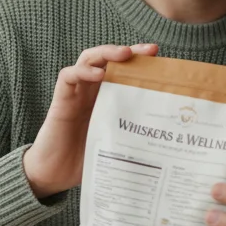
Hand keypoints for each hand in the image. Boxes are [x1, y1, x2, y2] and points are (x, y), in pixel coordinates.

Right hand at [23, 43, 157, 197]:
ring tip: (123, 54)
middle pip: (108, 60)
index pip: (123, 71)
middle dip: (128, 51)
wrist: (55, 175)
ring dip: (106, 53)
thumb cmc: (85, 160)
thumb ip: (135, 136)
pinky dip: (82, 71)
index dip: (140, 61)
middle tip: (149, 50)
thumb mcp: (118, 144)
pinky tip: (97, 74)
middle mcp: (92, 92)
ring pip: (88, 60)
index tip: (159, 57)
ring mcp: (76, 94)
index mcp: (107, 99)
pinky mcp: (61, 101)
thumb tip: (170, 143)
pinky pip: (68, 77)